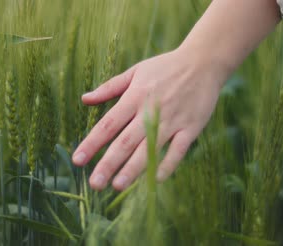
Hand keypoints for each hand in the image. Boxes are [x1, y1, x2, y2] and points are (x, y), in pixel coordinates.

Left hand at [72, 47, 228, 190]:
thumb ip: (110, 87)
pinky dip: (168, 164)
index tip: (77, 160)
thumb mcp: (136, 71)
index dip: (92, 143)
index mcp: (134, 96)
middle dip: (108, 163)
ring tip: (117, 185)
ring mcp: (172, 121)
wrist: (204, 62)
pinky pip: (178, 150)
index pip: (108, 124)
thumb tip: (84, 99)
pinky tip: (155, 179)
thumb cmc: (166, 66)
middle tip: (94, 183)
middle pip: (125, 141)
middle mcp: (150, 111)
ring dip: (133, 169)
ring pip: (149, 149)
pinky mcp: (191, 128)